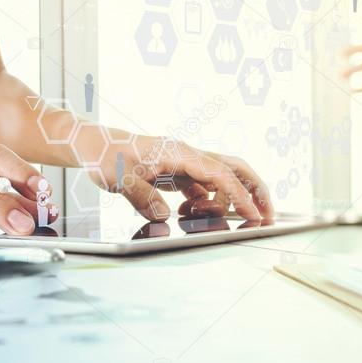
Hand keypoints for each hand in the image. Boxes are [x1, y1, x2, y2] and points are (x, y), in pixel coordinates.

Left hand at [80, 130, 273, 222]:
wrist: (93, 146)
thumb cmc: (105, 155)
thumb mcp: (118, 179)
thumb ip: (142, 196)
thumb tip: (164, 216)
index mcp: (178, 152)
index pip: (219, 173)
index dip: (239, 195)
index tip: (254, 215)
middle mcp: (187, 155)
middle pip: (233, 168)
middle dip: (254, 191)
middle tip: (268, 216)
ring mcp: (184, 163)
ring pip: (219, 180)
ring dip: (223, 200)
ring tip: (200, 216)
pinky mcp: (177, 173)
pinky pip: (202, 188)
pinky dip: (204, 202)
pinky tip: (187, 212)